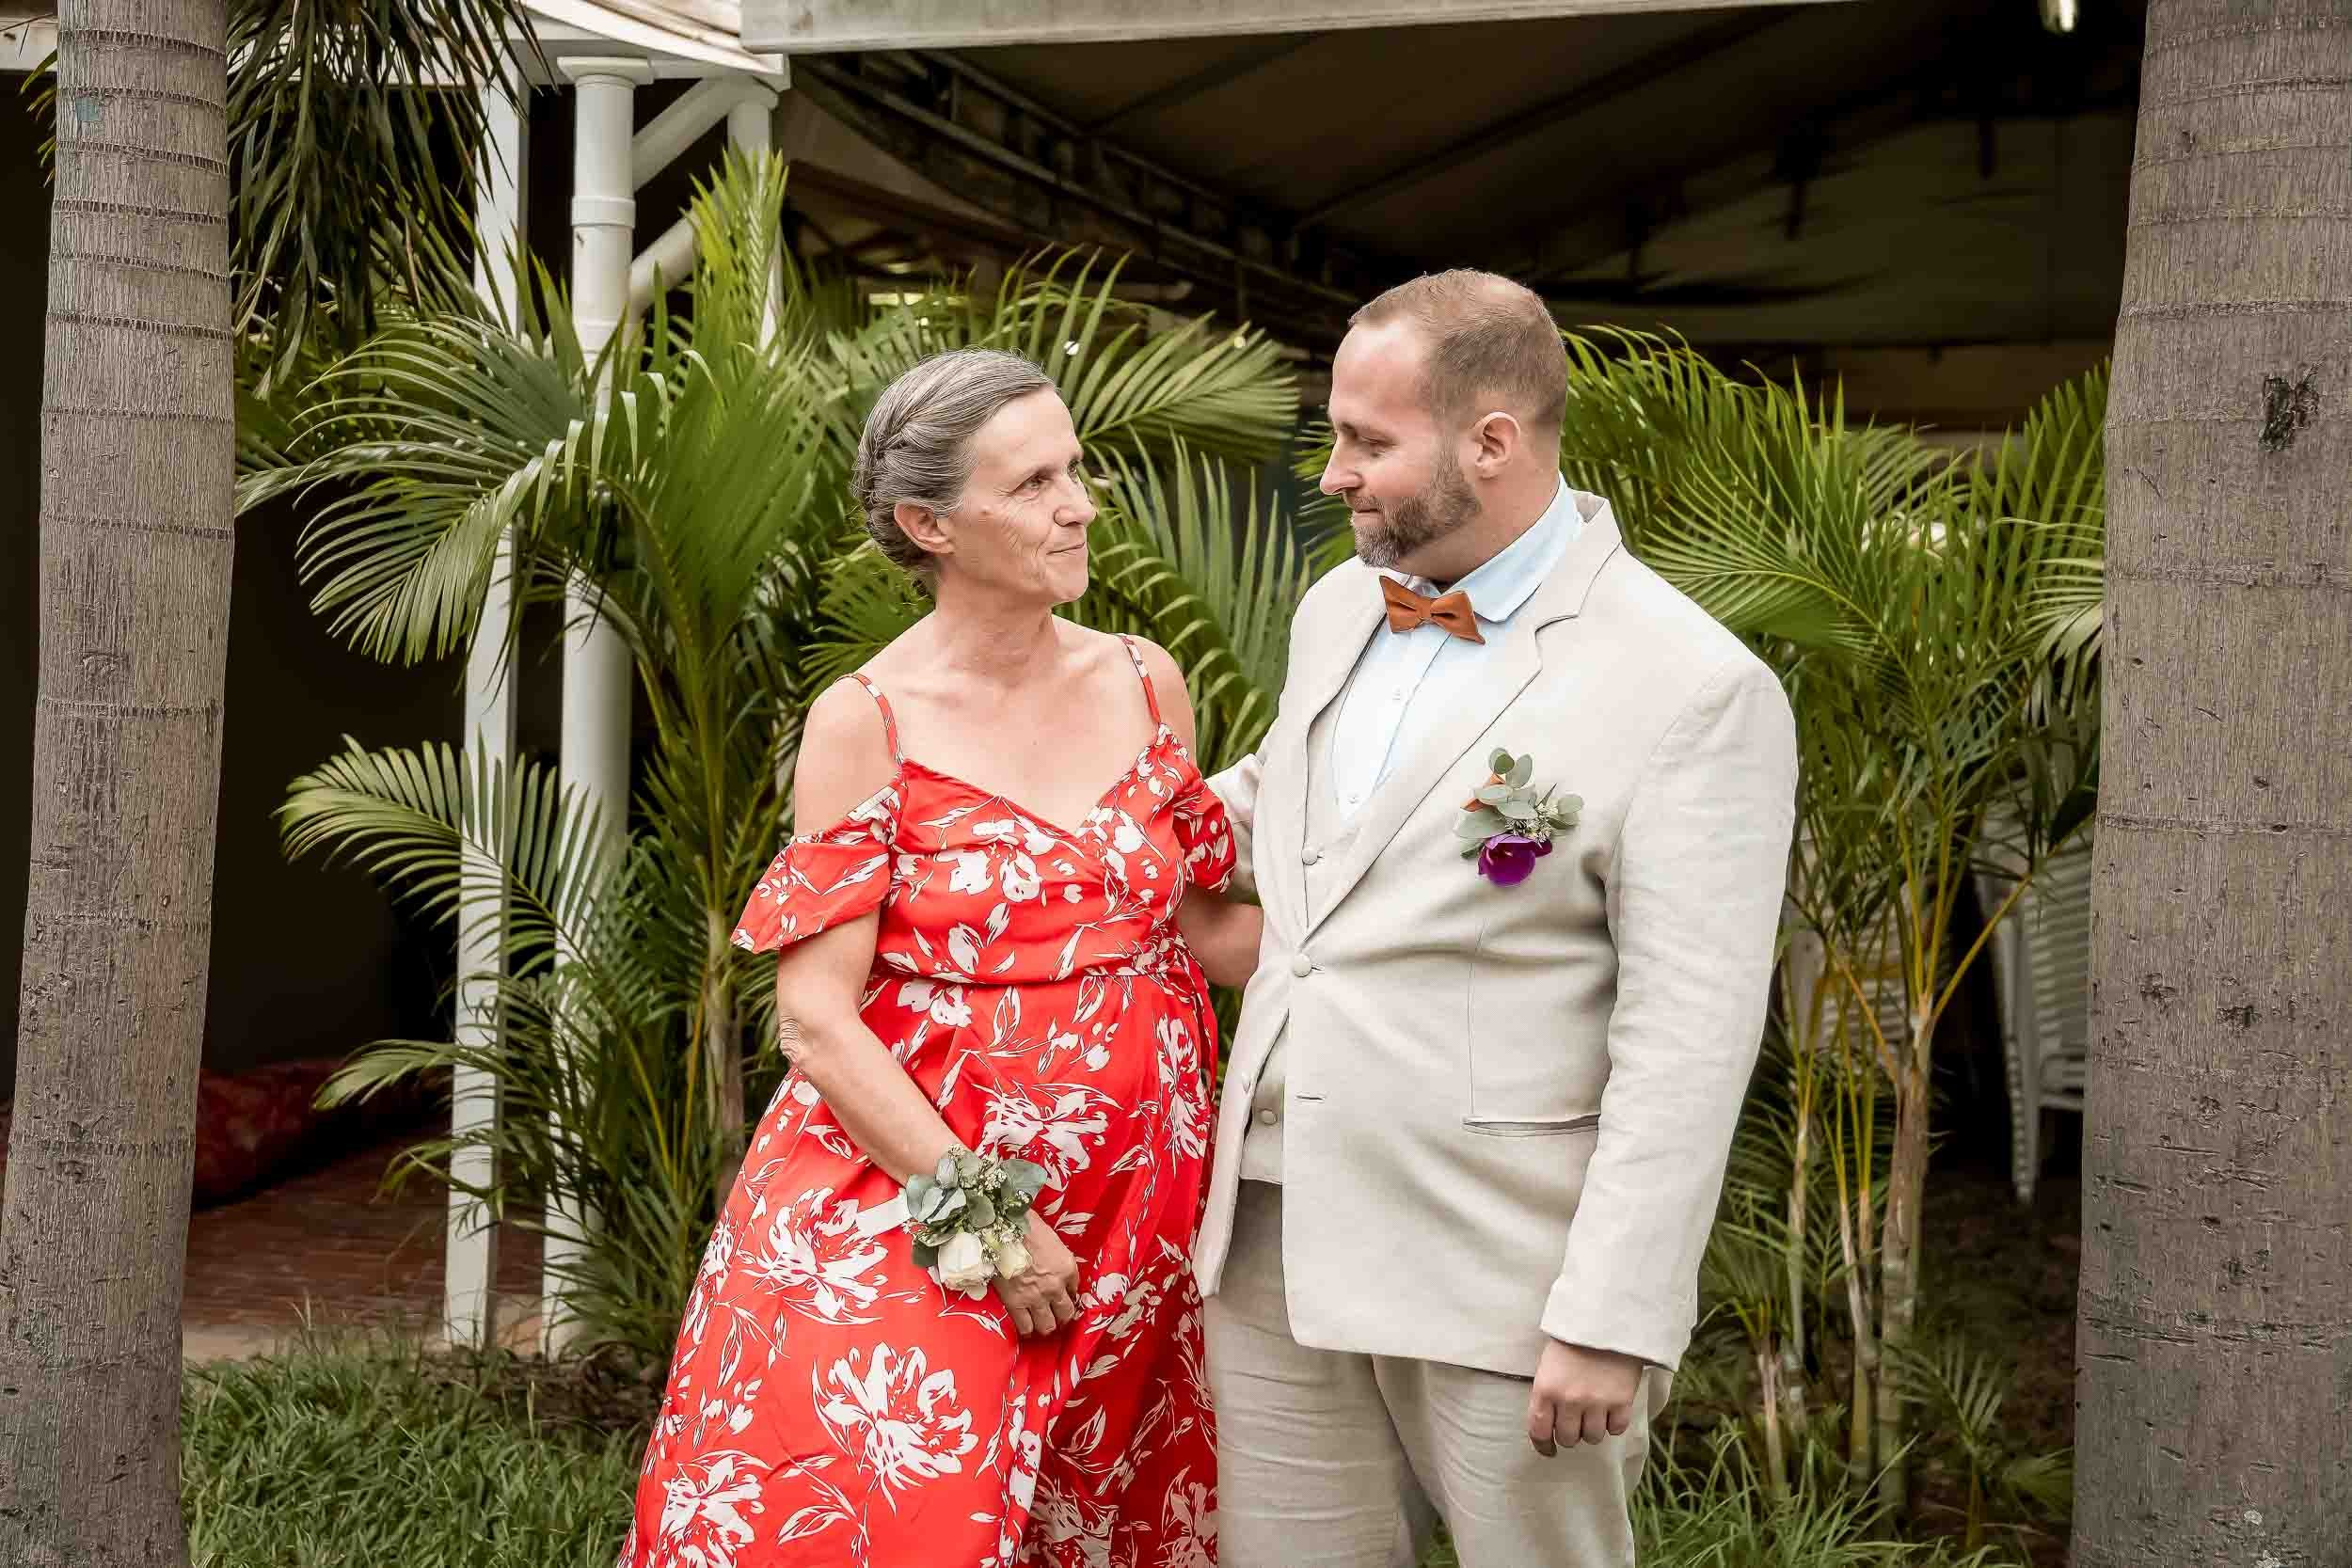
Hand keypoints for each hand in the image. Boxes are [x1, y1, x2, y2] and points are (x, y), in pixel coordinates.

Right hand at [992, 1211, 1080, 1337]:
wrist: (1002, 1229)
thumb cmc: (1026, 1226)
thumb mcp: (1052, 1240)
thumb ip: (1057, 1258)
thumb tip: (1053, 1266)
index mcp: (1067, 1268)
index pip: (1075, 1289)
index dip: (1068, 1294)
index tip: (1063, 1295)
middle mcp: (1055, 1287)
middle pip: (1066, 1314)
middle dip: (1062, 1316)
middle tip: (1055, 1315)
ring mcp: (1035, 1298)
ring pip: (1047, 1326)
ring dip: (1046, 1325)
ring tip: (1041, 1322)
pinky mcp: (1015, 1303)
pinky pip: (1025, 1326)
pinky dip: (1027, 1328)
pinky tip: (1025, 1325)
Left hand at [1527, 1341, 1642, 1455]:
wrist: (1606, 1321)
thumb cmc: (1573, 1341)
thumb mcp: (1548, 1365)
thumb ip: (1547, 1394)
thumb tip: (1548, 1425)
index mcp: (1546, 1389)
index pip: (1539, 1431)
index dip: (1543, 1446)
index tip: (1549, 1450)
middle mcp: (1569, 1400)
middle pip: (1569, 1439)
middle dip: (1571, 1434)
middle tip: (1576, 1423)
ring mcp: (1596, 1402)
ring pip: (1593, 1437)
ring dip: (1593, 1429)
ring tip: (1595, 1413)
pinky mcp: (1621, 1401)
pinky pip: (1616, 1429)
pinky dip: (1614, 1424)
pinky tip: (1611, 1409)